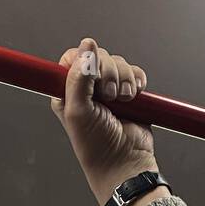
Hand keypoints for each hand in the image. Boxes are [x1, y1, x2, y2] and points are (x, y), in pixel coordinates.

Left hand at [51, 38, 158, 205]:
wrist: (124, 161)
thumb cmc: (96, 145)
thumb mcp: (78, 111)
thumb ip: (78, 77)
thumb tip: (87, 45)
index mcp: (67, 91)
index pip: (73, 57)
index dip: (85, 60)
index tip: (92, 75)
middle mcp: (87, 88)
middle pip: (99, 56)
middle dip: (108, 73)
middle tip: (108, 97)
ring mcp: (108, 89)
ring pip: (119, 63)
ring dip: (124, 80)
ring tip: (122, 102)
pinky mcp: (129, 92)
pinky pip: (135, 72)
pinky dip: (137, 81)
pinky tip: (134, 96)